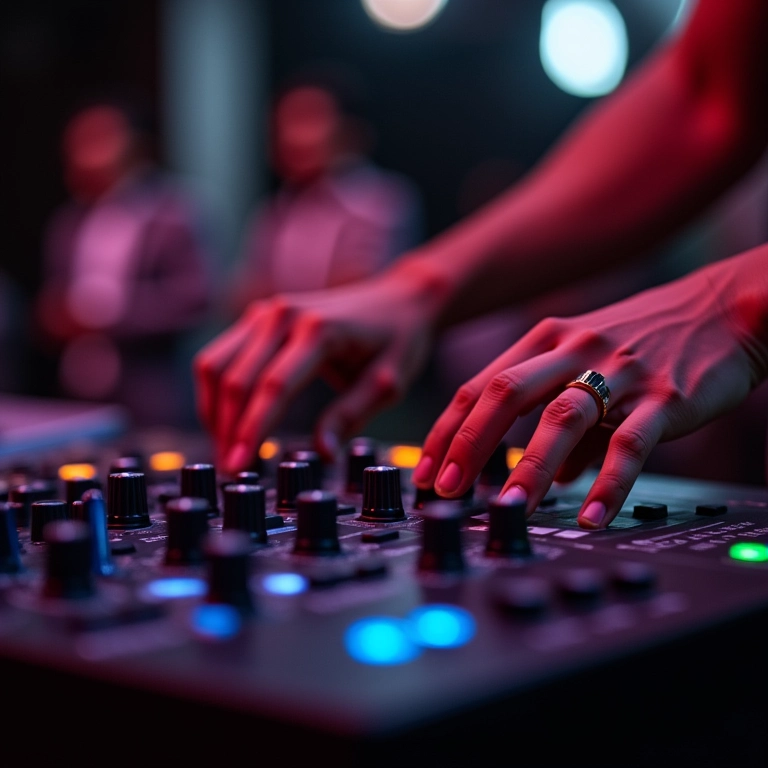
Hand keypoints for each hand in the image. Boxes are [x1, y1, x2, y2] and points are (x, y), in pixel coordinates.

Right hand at [193, 266, 440, 472]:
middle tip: (229, 468)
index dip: (252, 429)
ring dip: (213, 411)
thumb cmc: (398, 340)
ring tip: (226, 449)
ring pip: (215, 364)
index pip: (273, 386)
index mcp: (319, 330)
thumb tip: (323, 453)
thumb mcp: (387, 383)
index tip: (239, 464)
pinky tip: (225, 421)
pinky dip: (216, 391)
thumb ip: (351, 416)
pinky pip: (221, 355)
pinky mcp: (258, 317)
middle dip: (227, 428)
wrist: (398, 299)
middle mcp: (285, 314)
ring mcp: (266, 312)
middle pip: (236, 378)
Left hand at [411, 255, 767, 528]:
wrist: (722, 309)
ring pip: (561, 417)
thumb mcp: (588, 363)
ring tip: (507, 509)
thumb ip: (560, 418)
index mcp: (547, 340)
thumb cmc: (646, 340)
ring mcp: (619, 371)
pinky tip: (589, 515)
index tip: (427, 470)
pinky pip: (629, 444)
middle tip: (446, 490)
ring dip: (528, 467)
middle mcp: (574, 349)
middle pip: (505, 394)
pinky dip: (607, 483)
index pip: (480, 386)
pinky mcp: (665, 397)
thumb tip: (547, 478)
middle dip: (468, 444)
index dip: (448, 430)